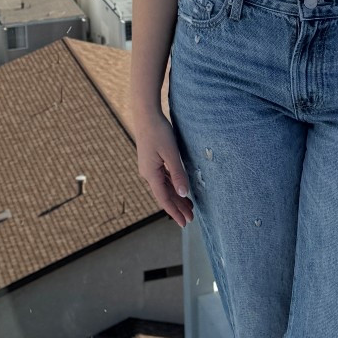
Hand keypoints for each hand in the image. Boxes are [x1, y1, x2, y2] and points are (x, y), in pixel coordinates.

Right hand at [136, 107, 193, 227]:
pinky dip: (173, 186)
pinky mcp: (152, 162)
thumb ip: (178, 174)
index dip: (175, 212)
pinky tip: (180, 189)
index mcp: (151, 174)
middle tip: (191, 218)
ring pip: (165, 187)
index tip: (184, 223)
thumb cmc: (159, 132)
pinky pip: (163, 179)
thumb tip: (183, 194)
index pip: (164, 199)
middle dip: (178, 207)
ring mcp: (149, 168)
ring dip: (177, 197)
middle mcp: (148, 174)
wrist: (146, 115)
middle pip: (165, 195)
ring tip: (189, 207)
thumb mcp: (171, 153)